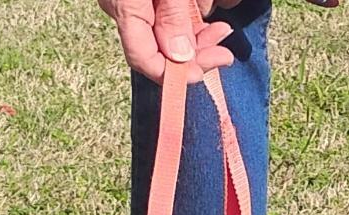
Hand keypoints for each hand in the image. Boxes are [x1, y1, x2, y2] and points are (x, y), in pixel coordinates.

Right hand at [98, 0, 240, 82]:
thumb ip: (172, 17)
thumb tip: (181, 57)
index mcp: (125, 8)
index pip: (144, 59)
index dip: (174, 74)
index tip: (203, 73)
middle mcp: (124, 10)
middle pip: (159, 50)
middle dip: (195, 55)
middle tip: (224, 54)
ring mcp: (133, 4)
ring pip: (166, 34)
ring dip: (196, 37)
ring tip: (222, 30)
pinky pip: (166, 17)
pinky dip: (188, 20)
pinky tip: (207, 15)